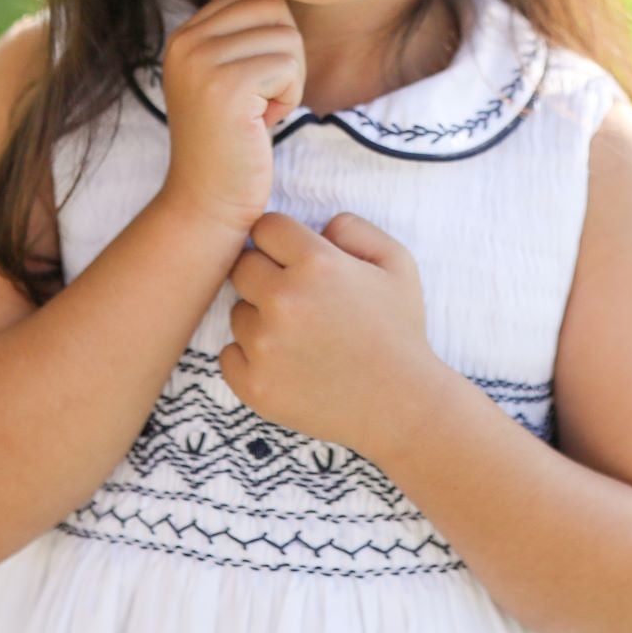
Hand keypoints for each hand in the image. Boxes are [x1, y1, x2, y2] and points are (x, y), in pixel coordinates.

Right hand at [154, 0, 305, 241]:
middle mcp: (185, 41)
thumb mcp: (223, 77)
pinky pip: (289, 65)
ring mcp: (202, 62)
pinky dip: (290, 98)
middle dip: (285, 55)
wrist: (207, 201)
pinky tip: (264, 123)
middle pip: (274, 10)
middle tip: (262, 98)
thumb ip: (231, 30)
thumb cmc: (228, 142)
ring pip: (287, 37)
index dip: (269, 40)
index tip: (251, 83)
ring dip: (289, 80)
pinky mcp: (227, 86)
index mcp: (183, 34)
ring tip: (259, 112)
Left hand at [220, 209, 444, 456]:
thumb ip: (354, 228)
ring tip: (301, 338)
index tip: (296, 260)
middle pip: (242, 266)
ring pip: (237, 312)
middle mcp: (284, 300)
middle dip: (266, 276)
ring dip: (260, 320)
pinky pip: (229, 354)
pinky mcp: (254, 384)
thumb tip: (318, 227)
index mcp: (317, 264)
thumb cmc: (400, 331)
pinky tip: (287, 364)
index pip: (266, 227)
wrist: (402, 406)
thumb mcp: (397, 263)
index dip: (282, 241)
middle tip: (299, 301)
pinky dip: (250, 359)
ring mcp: (264, 345)